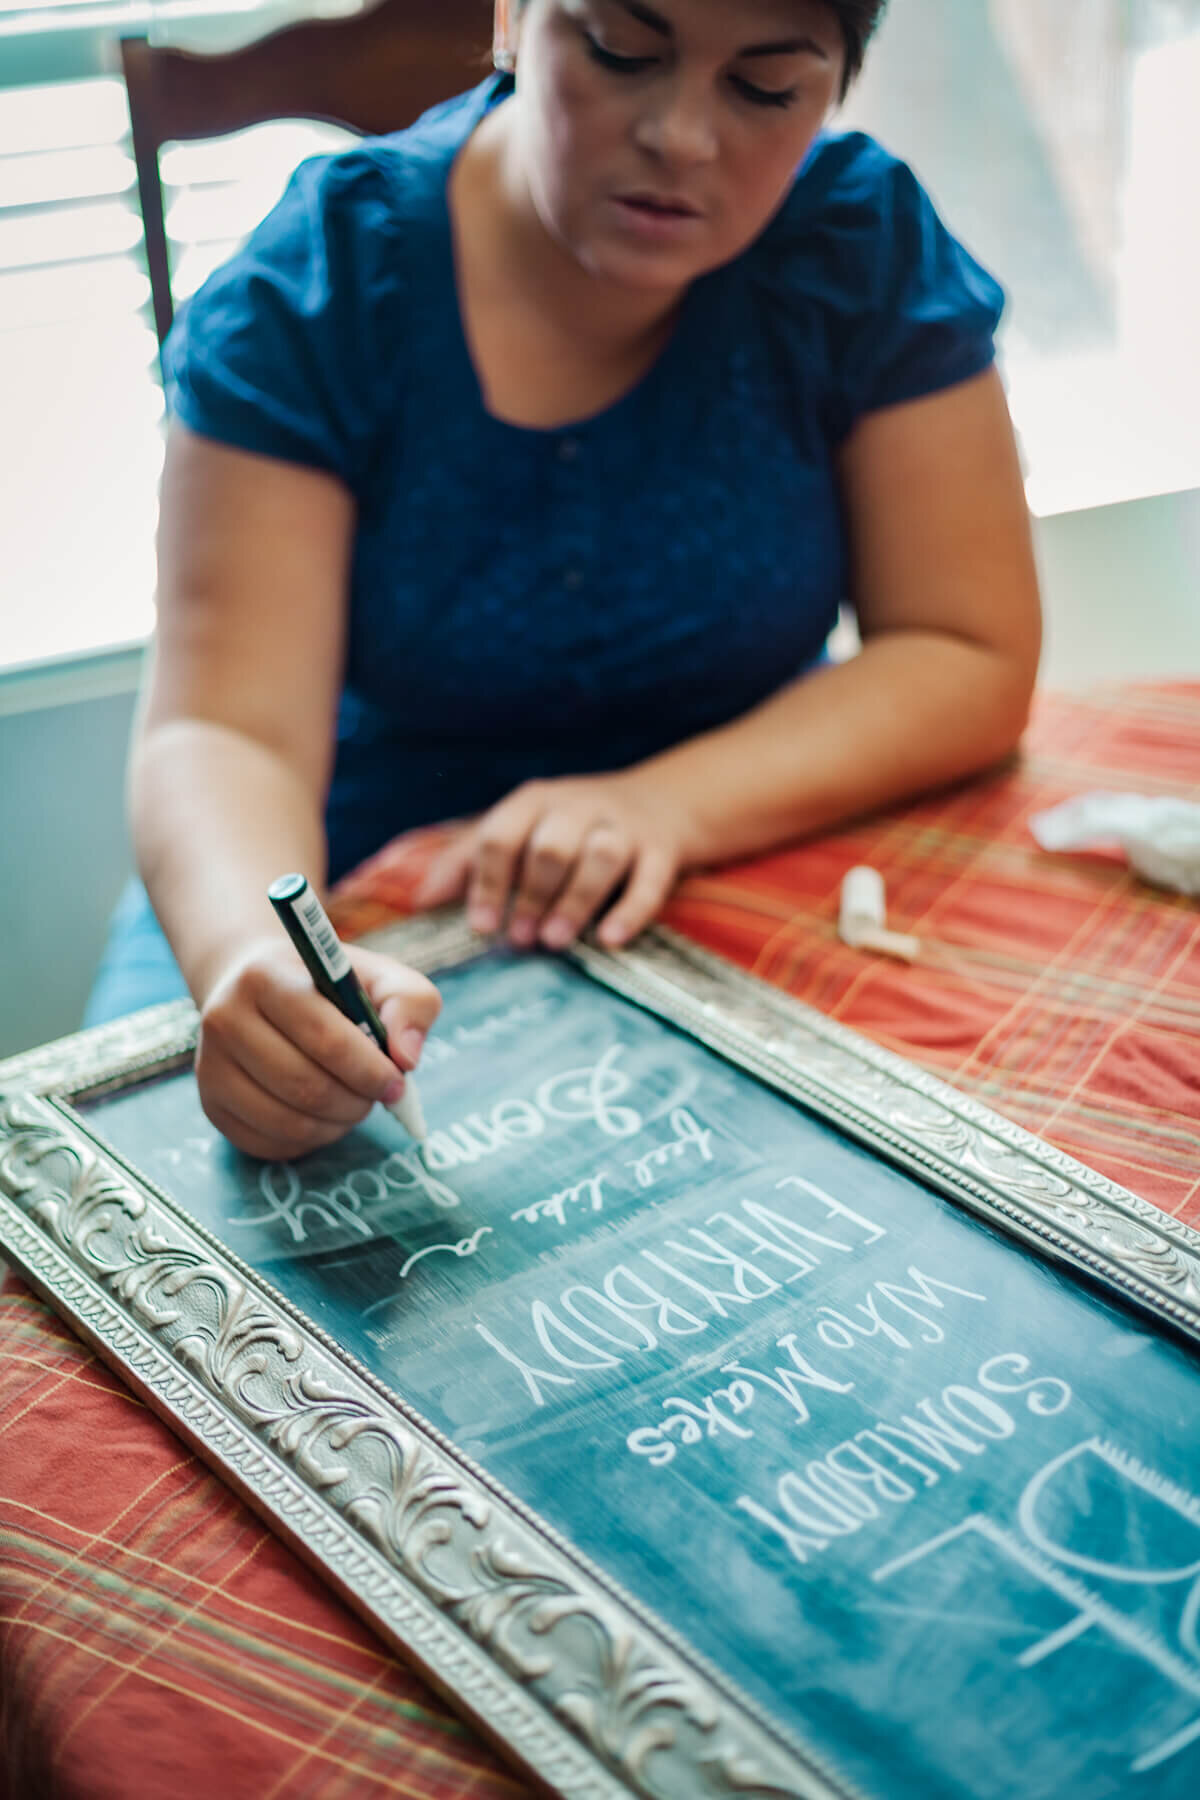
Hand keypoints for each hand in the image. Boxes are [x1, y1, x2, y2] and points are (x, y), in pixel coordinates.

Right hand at [195, 936, 440, 1160]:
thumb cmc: (328, 985)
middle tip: (378, 1096)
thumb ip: (409, 1004)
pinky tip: (323, 1118)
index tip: (398, 1082)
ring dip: (336, 1125)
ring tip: (353, 1104)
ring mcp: (210, 1066)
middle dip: (356, 1102)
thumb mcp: (380, 977)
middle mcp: (225, 1019)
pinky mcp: (210, 1103)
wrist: (257, 986)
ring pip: (286, 1121)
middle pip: (305, 1087)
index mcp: (266, 978)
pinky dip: (308, 1141)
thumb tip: (406, 1058)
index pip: (325, 1039)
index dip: (370, 1070)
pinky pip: (267, 1144)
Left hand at [414, 772, 693, 950]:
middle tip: (519, 941)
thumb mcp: (516, 831)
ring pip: (601, 856)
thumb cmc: (565, 828)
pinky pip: (650, 879)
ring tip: (555, 941)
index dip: (487, 882)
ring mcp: (623, 826)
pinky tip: (610, 939)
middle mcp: (579, 807)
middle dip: (531, 896)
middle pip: (551, 846)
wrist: (658, 803)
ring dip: (576, 901)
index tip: (480, 927)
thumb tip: (419, 901)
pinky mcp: (661, 850)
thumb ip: (467, 861)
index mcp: (534, 801)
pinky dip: (631, 910)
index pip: (502, 835)